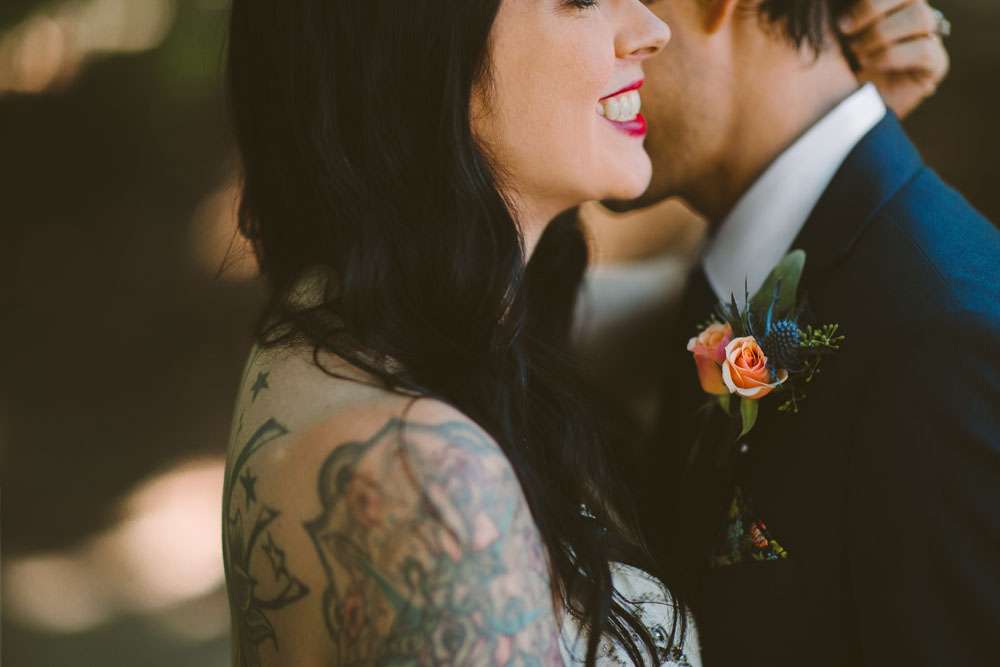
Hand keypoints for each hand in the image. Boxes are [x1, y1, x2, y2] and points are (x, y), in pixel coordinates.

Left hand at [840, 0, 949, 119]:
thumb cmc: (833, 73)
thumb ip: (842, 18)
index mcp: (890, 6)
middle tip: (845, 29)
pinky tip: (870, 65)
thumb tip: (832, 6)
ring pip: (921, 16)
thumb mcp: (833, 39)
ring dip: (882, 34)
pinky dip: (892, 55)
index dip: (869, 0)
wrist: (843, 115)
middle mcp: (912, 16)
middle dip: (872, 8)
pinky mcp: (934, 64)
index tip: (842, 18)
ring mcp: (927, 38)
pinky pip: (924, 49)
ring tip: (857, 53)